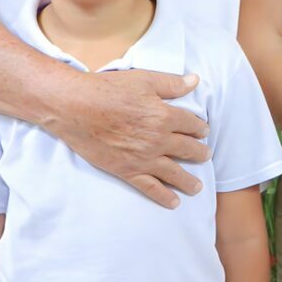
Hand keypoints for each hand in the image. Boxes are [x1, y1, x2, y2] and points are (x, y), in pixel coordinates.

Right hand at [52, 68, 211, 209]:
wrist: (75, 108)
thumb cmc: (107, 89)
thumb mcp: (143, 79)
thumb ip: (171, 83)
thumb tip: (194, 81)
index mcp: (164, 116)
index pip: (191, 124)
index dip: (200, 128)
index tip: (203, 132)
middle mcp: (158, 139)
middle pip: (188, 149)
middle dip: (200, 153)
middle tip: (205, 156)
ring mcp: (144, 158)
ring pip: (174, 172)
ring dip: (188, 181)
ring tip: (197, 187)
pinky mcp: (127, 170)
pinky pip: (150, 187)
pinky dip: (164, 196)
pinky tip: (173, 202)